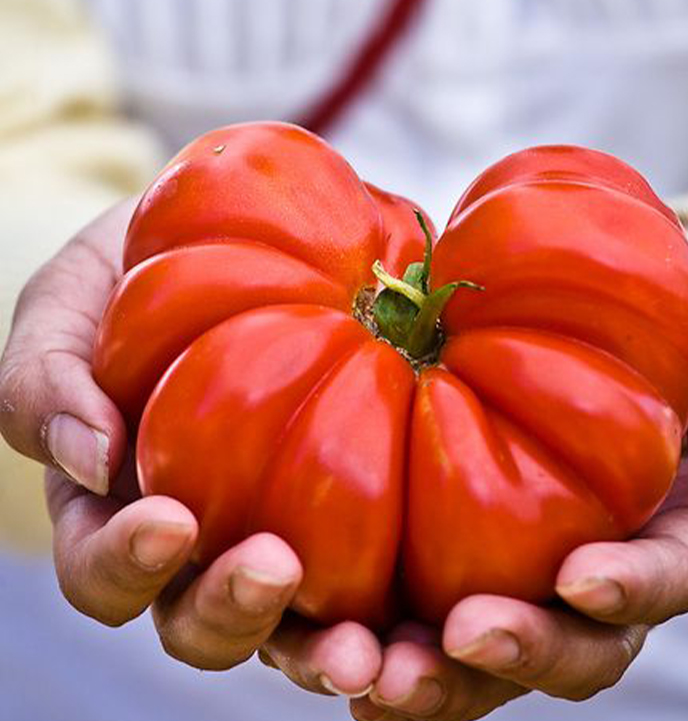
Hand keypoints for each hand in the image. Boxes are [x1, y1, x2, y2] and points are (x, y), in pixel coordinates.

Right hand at [0, 200, 381, 692]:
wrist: (231, 241)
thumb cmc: (137, 278)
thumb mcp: (70, 306)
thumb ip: (48, 380)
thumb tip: (94, 461)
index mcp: (122, 509)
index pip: (107, 572)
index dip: (127, 565)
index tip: (169, 519)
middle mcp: (202, 542)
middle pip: (202, 622)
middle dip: (231, 613)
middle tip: (272, 568)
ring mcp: (282, 535)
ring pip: (293, 629)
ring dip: (321, 651)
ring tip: (362, 646)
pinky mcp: (358, 520)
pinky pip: (377, 580)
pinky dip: (398, 611)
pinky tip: (436, 607)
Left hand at [347, 233, 687, 719]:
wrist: (638, 315)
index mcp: (682, 528)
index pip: (670, 577)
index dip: (633, 590)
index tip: (581, 580)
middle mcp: (606, 563)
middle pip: (574, 644)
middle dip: (520, 653)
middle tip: (460, 640)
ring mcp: (532, 559)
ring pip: (491, 647)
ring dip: (433, 671)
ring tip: (366, 665)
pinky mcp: (465, 540)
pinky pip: (426, 597)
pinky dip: (381, 626)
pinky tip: (329, 636)